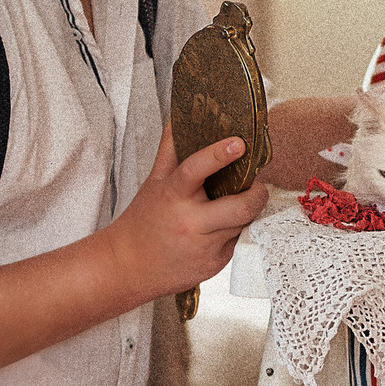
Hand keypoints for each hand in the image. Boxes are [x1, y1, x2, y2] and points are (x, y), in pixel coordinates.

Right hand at [99, 126, 270, 301]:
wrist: (127, 267)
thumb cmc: (143, 221)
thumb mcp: (154, 183)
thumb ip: (170, 150)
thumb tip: (179, 118)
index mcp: (173, 196)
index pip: (196, 169)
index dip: (219, 154)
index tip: (239, 143)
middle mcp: (191, 222)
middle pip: (240, 207)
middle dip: (257, 195)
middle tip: (257, 186)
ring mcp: (204, 247)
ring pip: (243, 224)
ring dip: (245, 213)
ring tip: (234, 205)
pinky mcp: (214, 264)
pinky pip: (236, 242)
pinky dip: (233, 232)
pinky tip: (218, 230)